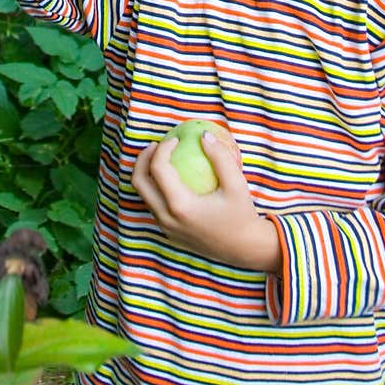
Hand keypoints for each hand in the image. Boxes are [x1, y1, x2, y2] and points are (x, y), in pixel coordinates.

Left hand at [131, 130, 280, 272]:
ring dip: (147, 173)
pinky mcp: (169, 233)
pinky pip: (153, 206)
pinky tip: (171, 177)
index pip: (158, 169)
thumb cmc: (242, 215)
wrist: (244, 249)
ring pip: (144, 196)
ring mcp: (166, 228)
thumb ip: (220, 156)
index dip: (163, 149)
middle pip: (140, 182)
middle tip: (157, 145)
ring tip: (162, 158)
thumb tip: (204, 134)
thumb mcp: (236, 184)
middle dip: (143, 159)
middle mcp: (167, 219)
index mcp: (181, 206)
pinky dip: (155, 187)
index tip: (175, 139)